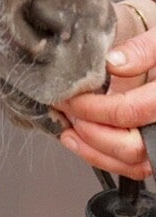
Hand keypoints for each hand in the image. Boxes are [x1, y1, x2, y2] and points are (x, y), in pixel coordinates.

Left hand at [55, 0, 155, 179]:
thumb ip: (142, 50)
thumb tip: (113, 63)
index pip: (129, 111)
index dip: (93, 107)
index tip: (68, 96)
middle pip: (131, 147)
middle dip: (90, 132)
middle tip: (66, 111)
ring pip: (133, 164)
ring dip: (94, 151)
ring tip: (68, 131)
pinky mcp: (153, 143)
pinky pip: (134, 166)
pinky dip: (105, 158)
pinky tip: (81, 141)